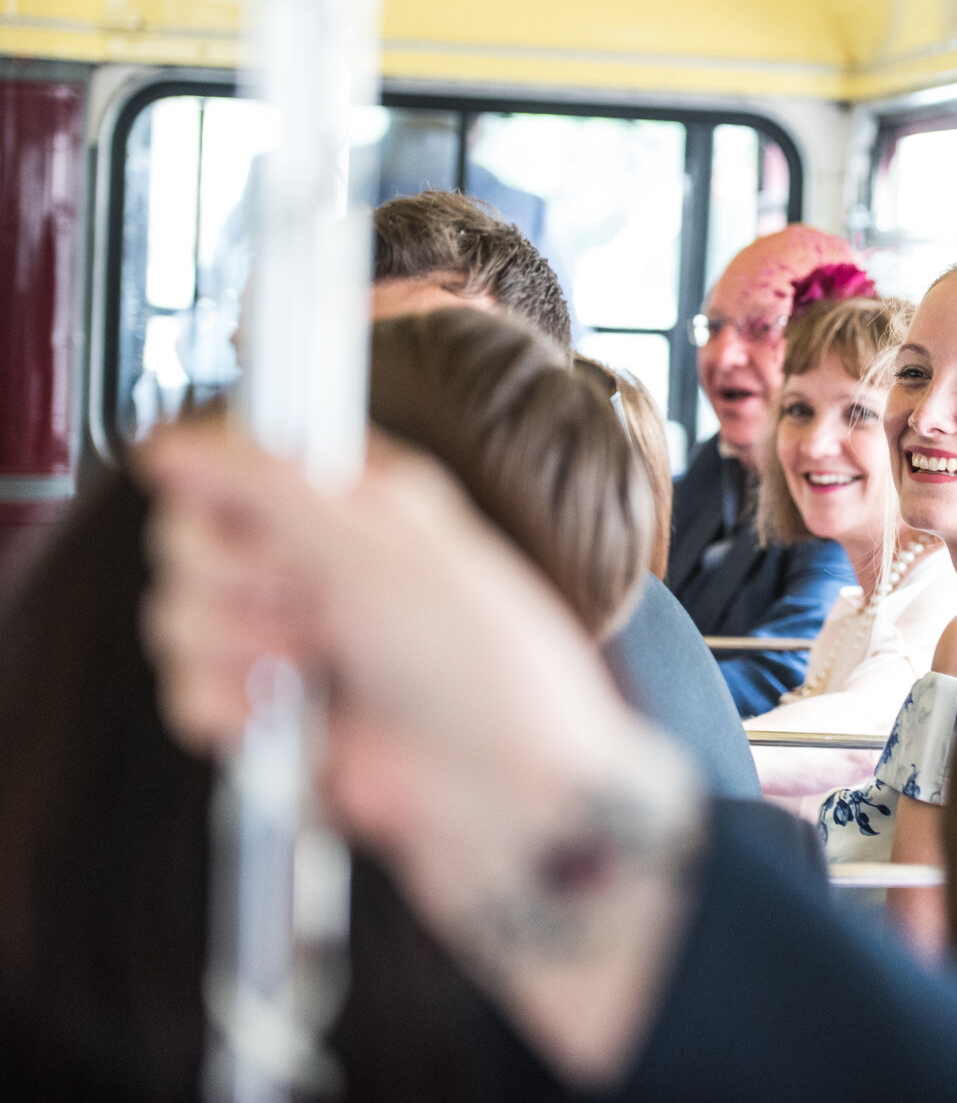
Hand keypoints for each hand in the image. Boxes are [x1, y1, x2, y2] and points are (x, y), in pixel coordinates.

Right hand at [141, 423, 701, 1082]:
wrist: (501, 790)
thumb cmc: (482, 662)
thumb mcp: (380, 545)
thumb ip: (267, 484)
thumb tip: (178, 444)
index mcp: (356, 502)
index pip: (236, 463)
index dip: (230, 493)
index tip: (264, 526)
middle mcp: (318, 563)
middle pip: (189, 540)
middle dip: (240, 579)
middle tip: (314, 607)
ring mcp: (291, 641)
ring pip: (178, 617)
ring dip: (240, 647)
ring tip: (318, 666)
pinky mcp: (271, 716)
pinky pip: (186, 693)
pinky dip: (227, 708)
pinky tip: (288, 716)